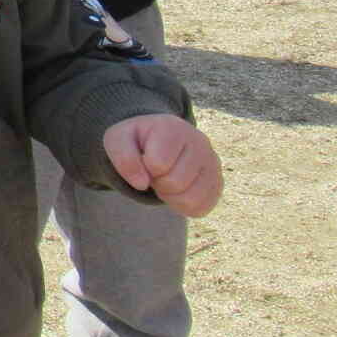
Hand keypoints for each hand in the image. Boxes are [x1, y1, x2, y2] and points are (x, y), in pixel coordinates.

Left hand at [102, 114, 222, 216]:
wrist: (156, 139)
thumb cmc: (137, 140)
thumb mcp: (118, 140)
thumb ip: (123, 157)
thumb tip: (142, 184)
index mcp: (173, 128)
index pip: (158, 164)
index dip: (144, 167)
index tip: (144, 157)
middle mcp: (200, 142)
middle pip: (175, 183)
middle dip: (158, 182)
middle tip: (155, 171)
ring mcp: (213, 163)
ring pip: (191, 199)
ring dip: (170, 196)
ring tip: (166, 178)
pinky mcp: (218, 183)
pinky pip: (201, 208)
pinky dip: (182, 206)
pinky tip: (177, 189)